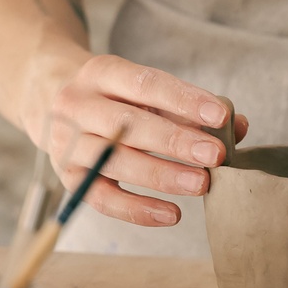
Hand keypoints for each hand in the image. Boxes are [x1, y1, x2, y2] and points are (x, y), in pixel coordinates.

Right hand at [45, 54, 248, 225]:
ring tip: (201, 184)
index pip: (145, 83)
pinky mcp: (68, 177)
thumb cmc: (119, 99)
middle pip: (128, 125)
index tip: (220, 114)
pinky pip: (101, 198)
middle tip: (215, 156)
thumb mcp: (149, 92)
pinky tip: (172, 214)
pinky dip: (137, 209)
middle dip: (176, 141)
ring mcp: (67, 142)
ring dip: (161, 176)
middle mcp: (77, 104)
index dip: (184, 99)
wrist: (49, 100)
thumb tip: (238, 126)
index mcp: (101, 72)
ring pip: (114, 162)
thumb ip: (193, 108)